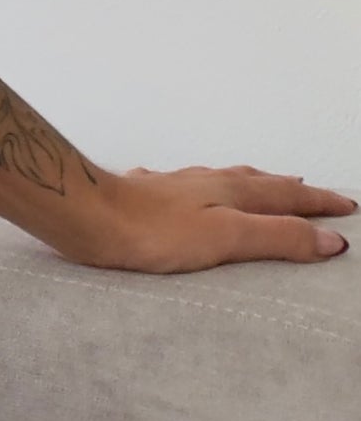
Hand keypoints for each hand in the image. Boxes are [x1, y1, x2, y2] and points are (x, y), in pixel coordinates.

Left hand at [67, 161, 354, 274]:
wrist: (86, 215)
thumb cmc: (152, 231)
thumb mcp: (226, 239)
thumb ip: (278, 238)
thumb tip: (330, 240)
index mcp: (231, 192)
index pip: (287, 197)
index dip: (318, 204)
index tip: (346, 207)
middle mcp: (206, 182)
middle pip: (259, 182)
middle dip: (290, 189)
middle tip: (313, 192)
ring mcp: (174, 186)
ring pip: (222, 180)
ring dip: (251, 184)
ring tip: (264, 184)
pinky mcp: (145, 196)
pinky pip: (185, 187)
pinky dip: (203, 188)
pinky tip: (187, 189)